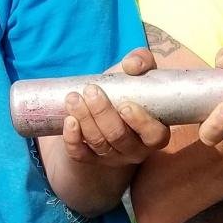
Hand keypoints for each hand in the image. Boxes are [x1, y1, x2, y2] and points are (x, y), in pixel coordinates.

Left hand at [60, 47, 171, 165]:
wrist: (104, 108)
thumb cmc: (127, 92)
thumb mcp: (137, 76)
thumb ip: (141, 62)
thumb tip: (132, 65)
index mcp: (153, 132)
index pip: (155, 136)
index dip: (141, 124)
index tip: (125, 106)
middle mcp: (135, 149)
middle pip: (119, 137)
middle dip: (103, 114)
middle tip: (91, 91)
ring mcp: (113, 157)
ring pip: (99, 143)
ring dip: (85, 120)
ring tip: (73, 98)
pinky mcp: (92, 159)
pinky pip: (81, 155)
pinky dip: (72, 139)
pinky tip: (68, 121)